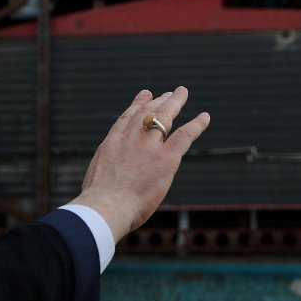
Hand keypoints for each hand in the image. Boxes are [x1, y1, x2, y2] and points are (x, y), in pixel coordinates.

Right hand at [73, 88, 209, 241]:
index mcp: (111, 145)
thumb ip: (106, 173)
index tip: (145, 95)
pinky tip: (205, 117)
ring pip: (164, 116)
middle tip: (168, 93)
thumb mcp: (95, 180)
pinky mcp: (165, 158)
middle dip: (158, 100)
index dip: (137, 105)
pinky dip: (196, 125)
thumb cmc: (97, 204)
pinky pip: (184, 135)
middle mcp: (129, 140)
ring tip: (182, 92)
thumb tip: (108, 184)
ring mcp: (148, 147)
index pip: (126, 119)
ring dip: (174, 102)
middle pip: (145, 113)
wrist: (105, 207)